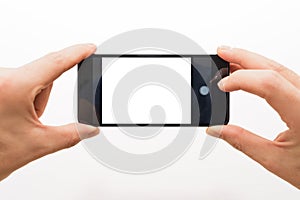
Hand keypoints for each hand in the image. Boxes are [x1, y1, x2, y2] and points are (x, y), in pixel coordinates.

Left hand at [0, 44, 98, 180]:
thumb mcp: (36, 145)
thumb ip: (70, 135)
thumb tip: (89, 129)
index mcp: (13, 87)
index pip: (54, 63)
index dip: (76, 54)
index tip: (89, 48)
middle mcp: (1, 78)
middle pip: (42, 78)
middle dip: (41, 100)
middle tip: (29, 122)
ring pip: (29, 81)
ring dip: (30, 100)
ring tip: (14, 121)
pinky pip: (17, 82)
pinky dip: (20, 98)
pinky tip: (9, 115)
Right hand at [206, 46, 299, 188]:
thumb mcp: (275, 160)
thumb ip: (242, 142)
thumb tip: (216, 129)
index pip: (269, 84)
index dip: (241, 80)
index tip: (222, 85)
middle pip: (274, 68)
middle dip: (244, 57)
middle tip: (222, 52)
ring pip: (280, 69)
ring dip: (253, 61)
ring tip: (231, 59)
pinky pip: (285, 76)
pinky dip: (264, 70)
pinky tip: (250, 71)